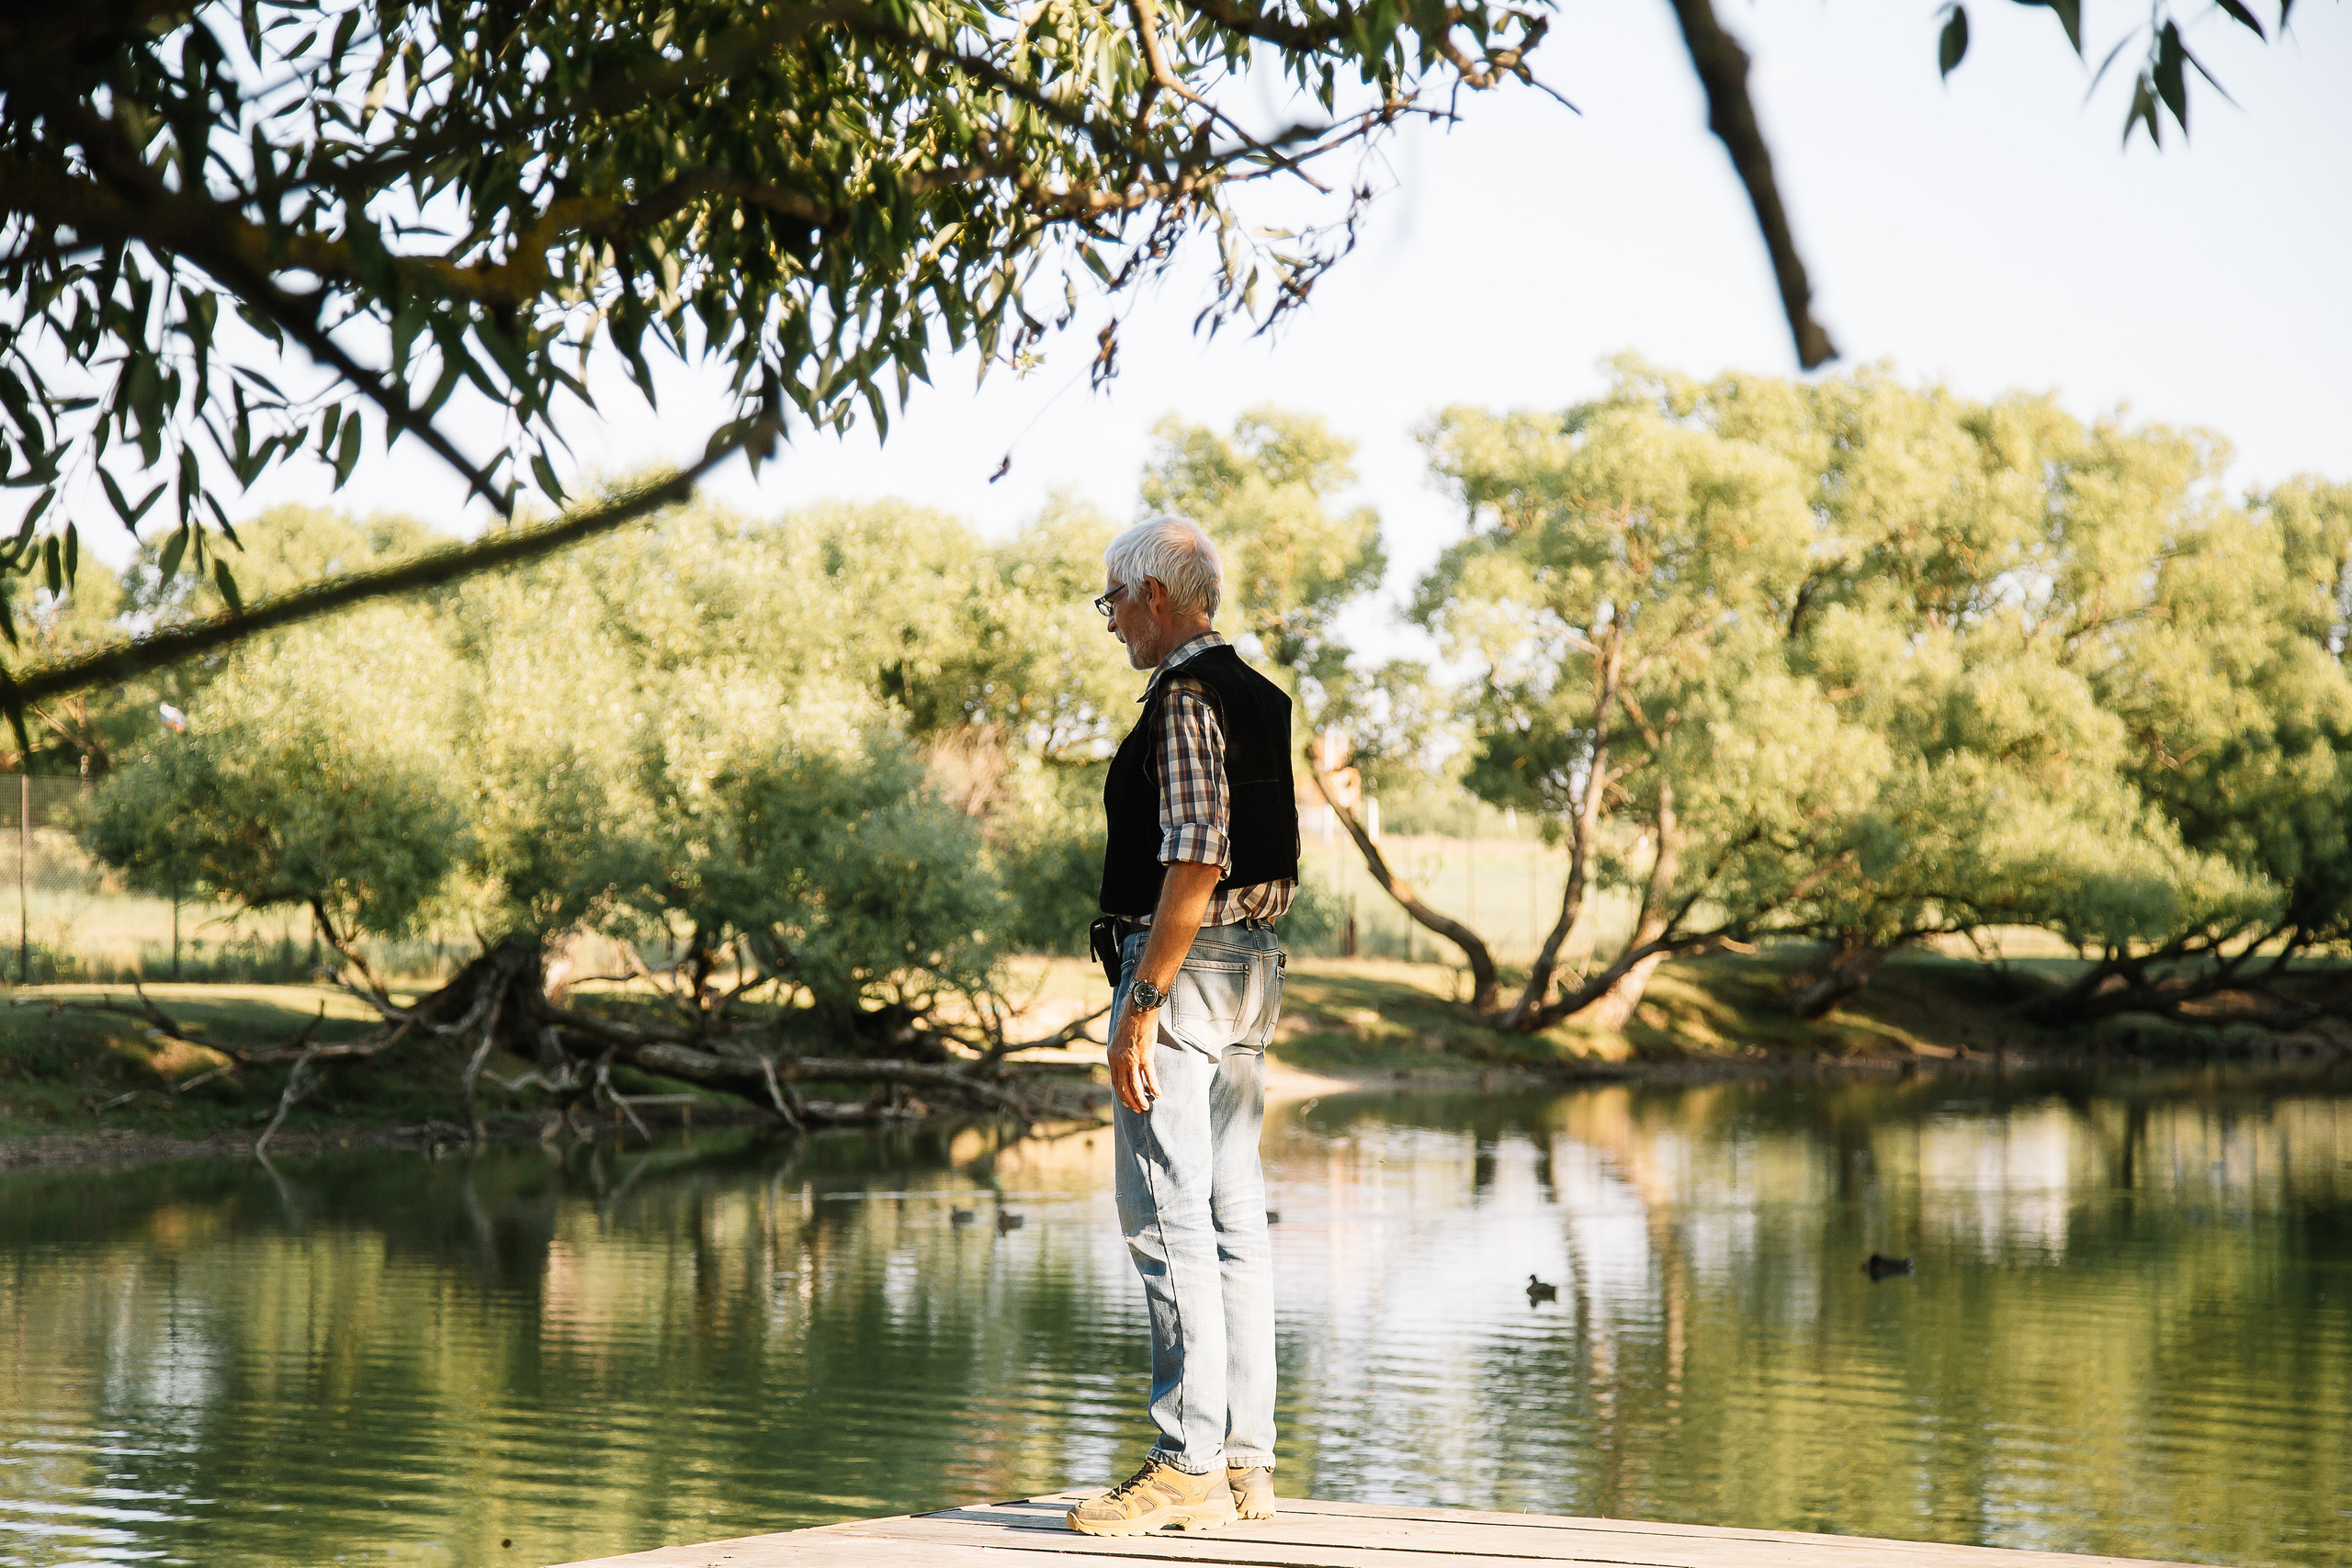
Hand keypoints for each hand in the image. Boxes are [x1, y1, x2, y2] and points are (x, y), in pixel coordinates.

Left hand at [1107, 993, 1161, 1113]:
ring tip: (1146, 1107)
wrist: (1138, 1010)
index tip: (1127, 1101)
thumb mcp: (1118, 1038)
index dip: (1121, 1094)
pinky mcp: (1145, 1056)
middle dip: (1131, 1101)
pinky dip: (1154, 1087)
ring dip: (1141, 1099)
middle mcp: (1120, 1061)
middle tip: (1138, 1109)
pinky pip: (1149, 1077)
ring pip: (1135, 1086)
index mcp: (1112, 1057)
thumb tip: (1123, 1059)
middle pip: (1124, 1087)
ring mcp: (1132, 1060)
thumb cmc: (1129, 1020)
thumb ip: (1119, 1051)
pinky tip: (1158, 1095)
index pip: (1115, 1082)